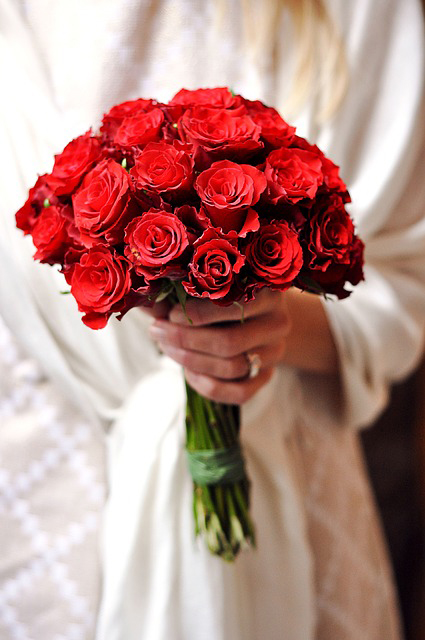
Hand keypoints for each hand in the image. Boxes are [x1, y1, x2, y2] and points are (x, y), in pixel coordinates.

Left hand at [149, 289, 290, 403]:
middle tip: (157, 331)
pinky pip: (238, 393)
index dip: (196, 313)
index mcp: (268, 292)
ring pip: (232, 368)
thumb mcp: (206, 287)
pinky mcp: (267, 377)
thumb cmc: (222, 295)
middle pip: (229, 342)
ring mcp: (275, 353)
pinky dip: (207, 385)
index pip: (234, 306)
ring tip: (167, 347)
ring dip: (190, 360)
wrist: (256, 314)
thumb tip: (147, 302)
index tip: (169, 313)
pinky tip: (188, 371)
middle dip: (185, 339)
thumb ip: (179, 293)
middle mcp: (278, 323)